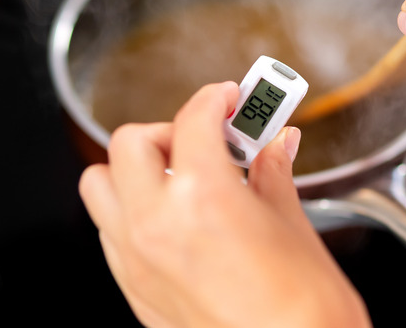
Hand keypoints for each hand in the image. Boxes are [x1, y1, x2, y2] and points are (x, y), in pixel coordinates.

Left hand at [78, 82, 370, 327]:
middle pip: (130, 142)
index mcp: (203, 196)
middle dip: (168, 129)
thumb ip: (274, 173)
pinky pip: (107, 231)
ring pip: (99, 184)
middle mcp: (157, 223)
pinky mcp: (134, 289)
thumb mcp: (292, 225)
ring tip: (175, 175)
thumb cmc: (305, 310)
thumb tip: (275, 145)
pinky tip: (168, 218)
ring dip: (132, 168)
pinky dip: (129, 211)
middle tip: (205, 139)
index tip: (227, 101)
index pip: (193, 119)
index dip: (214, 99)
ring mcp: (137, 259)